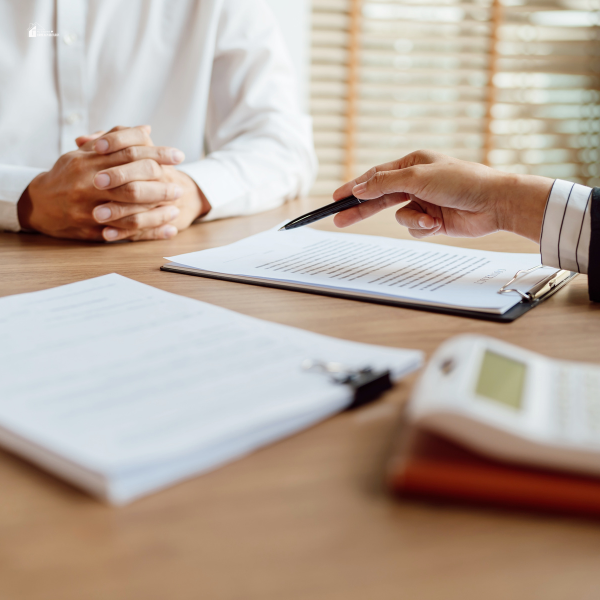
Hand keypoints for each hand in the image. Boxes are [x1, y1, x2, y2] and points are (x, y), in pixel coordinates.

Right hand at [18, 125, 205, 240]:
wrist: (38, 205)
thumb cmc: (67, 175)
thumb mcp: (84, 153)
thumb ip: (114, 141)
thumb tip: (145, 129)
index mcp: (89, 162)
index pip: (129, 154)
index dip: (157, 154)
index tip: (178, 156)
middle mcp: (89, 185)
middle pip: (132, 184)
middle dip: (160, 186)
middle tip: (179, 186)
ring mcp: (90, 209)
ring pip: (130, 211)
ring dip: (157, 211)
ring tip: (176, 208)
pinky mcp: (93, 229)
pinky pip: (126, 233)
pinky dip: (151, 232)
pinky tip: (169, 230)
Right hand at [332, 150, 552, 242]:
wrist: (494, 203)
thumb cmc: (460, 181)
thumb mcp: (417, 177)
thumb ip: (384, 183)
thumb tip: (359, 188)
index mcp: (411, 164)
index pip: (375, 176)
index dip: (354, 187)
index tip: (335, 198)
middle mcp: (415, 182)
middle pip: (379, 198)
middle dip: (362, 210)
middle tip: (339, 220)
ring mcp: (423, 202)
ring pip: (399, 217)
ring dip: (412, 220)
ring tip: (430, 218)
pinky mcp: (432, 220)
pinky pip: (414, 228)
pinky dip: (423, 228)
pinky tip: (438, 223)